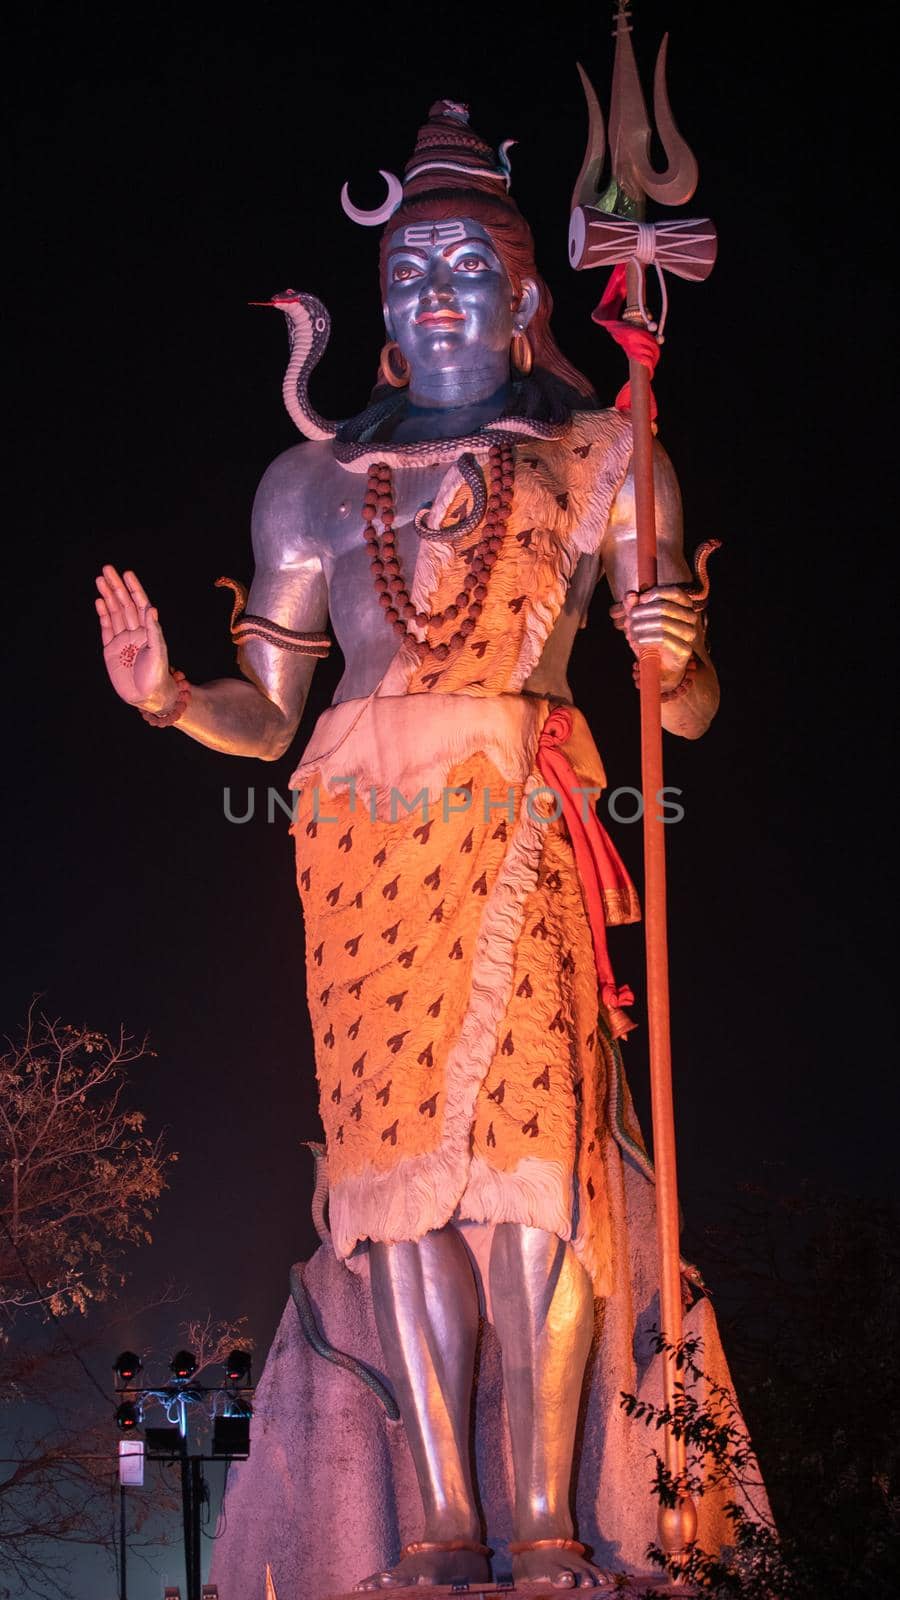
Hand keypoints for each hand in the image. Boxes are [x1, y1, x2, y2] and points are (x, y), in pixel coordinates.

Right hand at [95, 565, 174, 711]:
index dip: (134, 588)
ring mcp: (122, 640)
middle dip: (116, 587)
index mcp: (149, 630)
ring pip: (114, 613)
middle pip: (124, 604)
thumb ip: (154, 630)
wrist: (147, 697)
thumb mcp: (158, 652)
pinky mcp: (111, 650)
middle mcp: (135, 632)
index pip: (140, 604)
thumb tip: (151, 608)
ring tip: (100, 580)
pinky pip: (106, 628)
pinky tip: (100, 600)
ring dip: (107, 596)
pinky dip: (103, 614)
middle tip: (107, 569)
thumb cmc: (157, 675)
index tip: (127, 573)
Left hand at [610, 585, 698, 686]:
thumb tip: (630, 594)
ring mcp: (689, 633)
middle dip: (642, 612)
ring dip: (642, 626)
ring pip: (663, 622)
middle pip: (664, 607)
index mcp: (684, 606)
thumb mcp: (639, 622)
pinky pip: (663, 638)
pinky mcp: (685, 649)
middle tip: (629, 621)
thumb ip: (633, 607)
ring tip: (630, 634)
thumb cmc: (650, 641)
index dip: (655, 593)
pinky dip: (646, 639)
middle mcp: (690, 618)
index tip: (639, 601)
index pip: (675, 592)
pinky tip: (637, 642)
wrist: (659, 668)